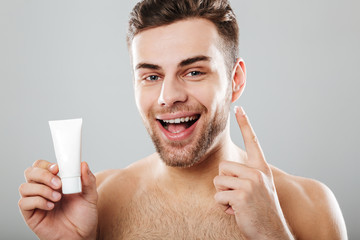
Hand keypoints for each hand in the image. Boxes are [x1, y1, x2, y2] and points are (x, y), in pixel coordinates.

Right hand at [18, 160, 97, 239]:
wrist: (81, 236)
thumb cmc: (84, 216)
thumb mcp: (90, 196)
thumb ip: (88, 180)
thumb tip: (84, 165)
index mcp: (56, 181)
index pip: (42, 166)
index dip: (46, 165)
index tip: (58, 168)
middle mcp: (43, 189)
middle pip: (30, 172)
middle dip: (43, 175)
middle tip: (58, 184)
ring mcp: (36, 201)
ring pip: (25, 187)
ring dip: (42, 189)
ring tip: (57, 198)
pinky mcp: (30, 214)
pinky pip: (24, 203)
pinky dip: (37, 201)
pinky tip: (50, 206)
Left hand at [213, 106, 293, 239]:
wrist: (272, 232)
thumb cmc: (261, 209)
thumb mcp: (260, 187)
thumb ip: (247, 174)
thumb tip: (224, 170)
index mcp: (261, 168)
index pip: (253, 141)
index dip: (245, 124)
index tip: (239, 108)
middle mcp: (257, 172)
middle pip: (223, 166)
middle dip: (225, 183)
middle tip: (238, 195)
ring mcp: (250, 183)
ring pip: (218, 181)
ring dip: (223, 195)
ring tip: (238, 203)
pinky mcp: (241, 195)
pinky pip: (218, 196)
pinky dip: (223, 206)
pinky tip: (236, 212)